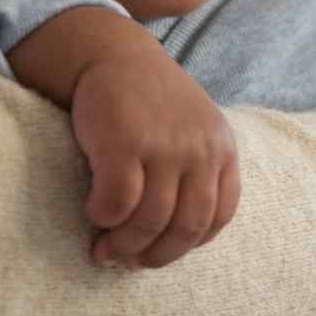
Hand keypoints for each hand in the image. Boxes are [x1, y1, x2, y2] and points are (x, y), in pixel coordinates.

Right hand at [71, 43, 239, 270]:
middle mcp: (200, 148)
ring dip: (125, 245)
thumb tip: (174, 233)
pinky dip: (105, 218)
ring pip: (151, 220)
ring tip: (104, 249)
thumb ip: (196, 169)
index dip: (189, 244)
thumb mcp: (192, 128)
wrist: (112, 53)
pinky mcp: (125, 143)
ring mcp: (164, 146)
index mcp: (222, 147)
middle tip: (128, 262)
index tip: (161, 252)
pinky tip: (93, 213)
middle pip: (186, 226)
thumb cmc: (149, 99)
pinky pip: (118, 203)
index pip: (219, 216)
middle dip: (155, 255)